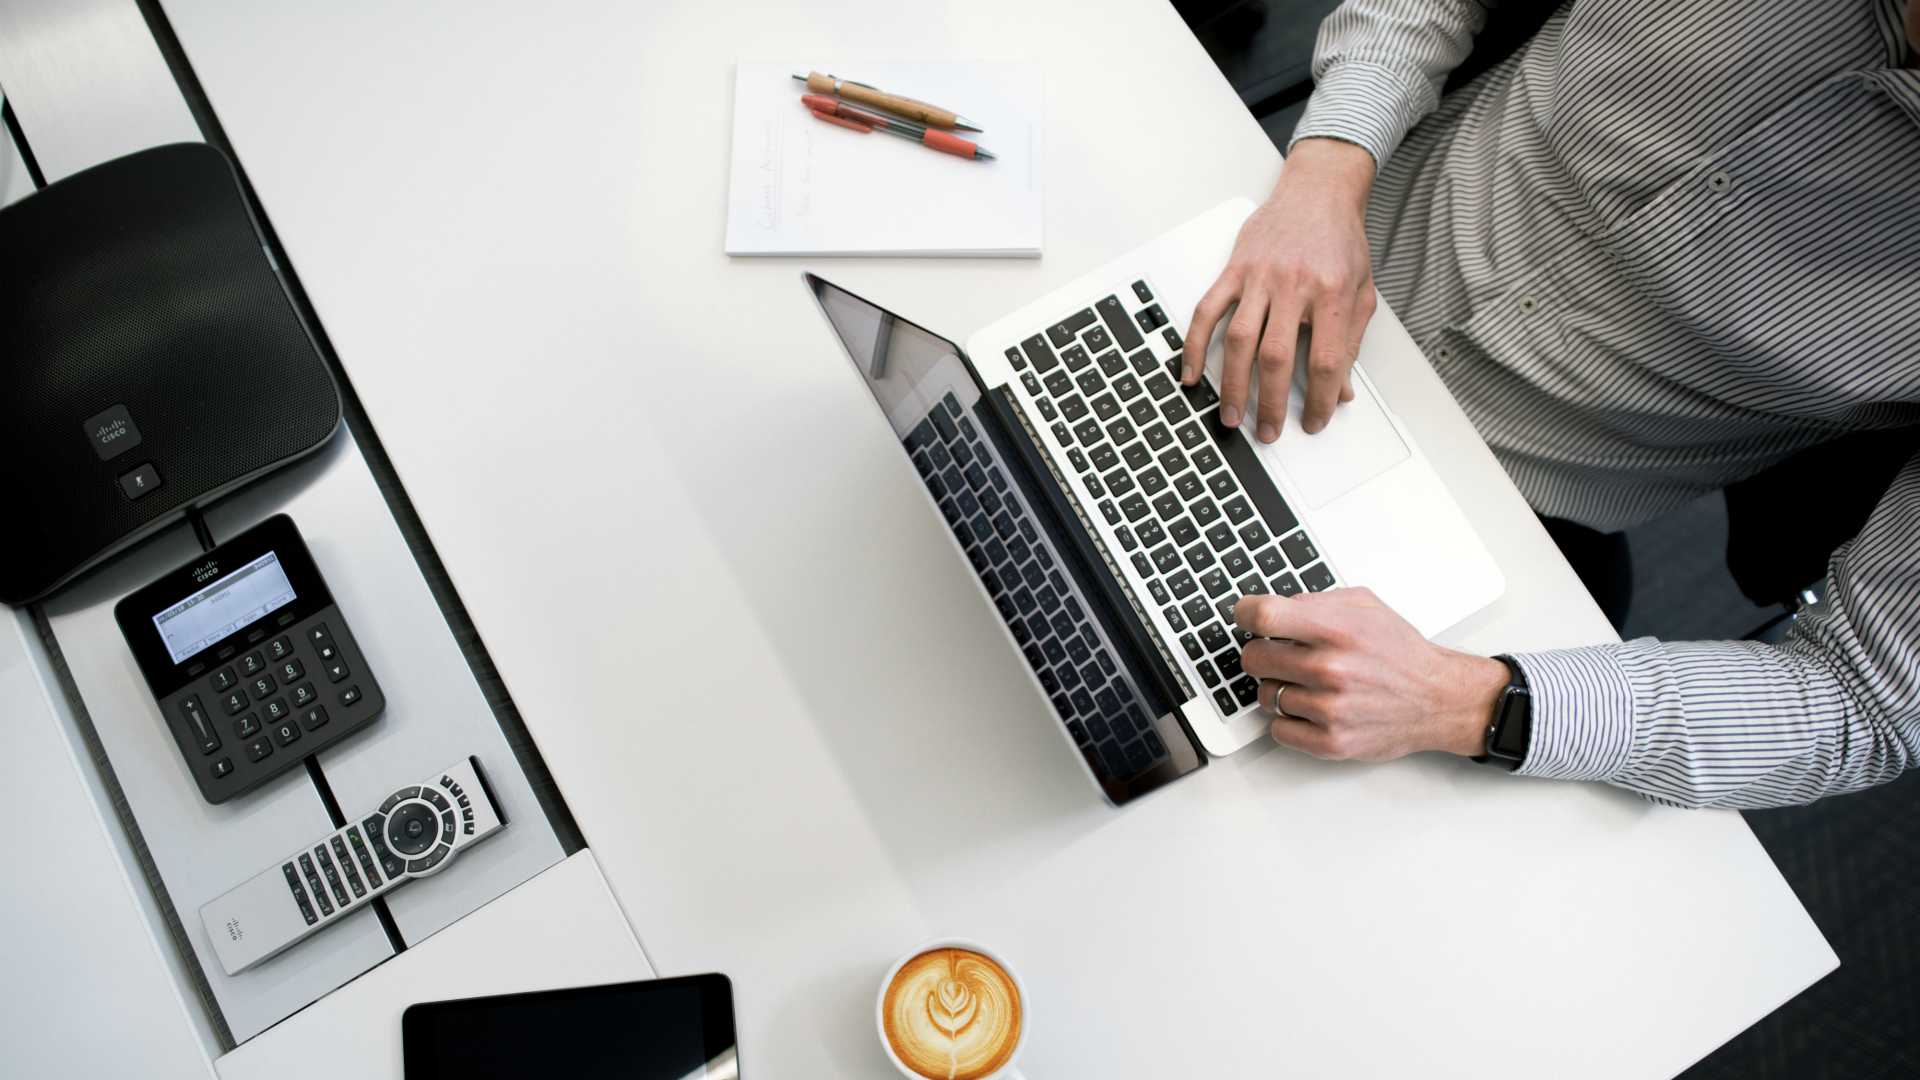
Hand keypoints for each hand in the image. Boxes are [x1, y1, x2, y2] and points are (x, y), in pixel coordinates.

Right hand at [1183, 138, 1378, 440]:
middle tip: (1268, 431)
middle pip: (1276, 356)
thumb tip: (1342, 390)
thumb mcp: (1360, 291)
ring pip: (1239, 340)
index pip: (1325, 359)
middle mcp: (1293, 284)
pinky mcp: (1234, 270)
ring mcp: (1259, 277)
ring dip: (1232, 384)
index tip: (1316, 421)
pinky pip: (1207, 311)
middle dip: (1271, 402)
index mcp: (1331, 292)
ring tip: (1231, 414)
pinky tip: (1191, 373)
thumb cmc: (1340, 241)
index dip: (1321, 398)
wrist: (1318, 191)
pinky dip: (1194, 345)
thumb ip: (1350, 341)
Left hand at [1232, 588, 1509, 760]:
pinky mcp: (1330, 742)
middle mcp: (1331, 669)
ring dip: (1280, 688)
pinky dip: (1289, 720)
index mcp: (1337, 630)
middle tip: (1281, 655)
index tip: (1245, 617)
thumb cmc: (1399, 652)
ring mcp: (1329, 709)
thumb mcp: (1364, 606)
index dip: (1245, 614)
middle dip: (1263, 653)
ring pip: (1265, 695)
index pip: (1263, 617)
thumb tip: (1269, 607)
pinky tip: (1311, 708)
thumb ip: (1314, 601)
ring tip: (1309, 683)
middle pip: (1253, 658)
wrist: (1437, 699)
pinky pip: (1278, 730)